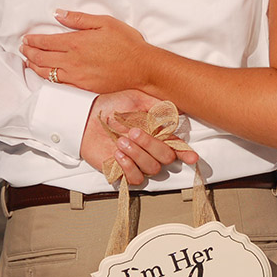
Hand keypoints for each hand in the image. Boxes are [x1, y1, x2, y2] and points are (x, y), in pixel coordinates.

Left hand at [22, 10, 149, 93]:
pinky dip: (49, 79)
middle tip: (24, 49)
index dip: (32, 40)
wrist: (142, 67)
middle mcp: (73, 61)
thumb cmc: (127, 44)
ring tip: (29, 62)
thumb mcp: (104, 22)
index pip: (45, 42)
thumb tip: (59, 14)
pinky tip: (47, 75)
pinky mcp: (85, 87)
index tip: (27, 39)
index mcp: (76, 43)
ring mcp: (78, 77)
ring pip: (48, 73)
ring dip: (35, 67)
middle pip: (42, 58)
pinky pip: (61, 84)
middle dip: (29, 53)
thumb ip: (79, 19)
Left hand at [83, 90, 198, 185]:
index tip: (192, 157)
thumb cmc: (110, 105)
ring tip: (121, 141)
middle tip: (134, 132)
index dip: (186, 153)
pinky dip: (128, 167)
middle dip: (151, 145)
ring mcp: (136, 162)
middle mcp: (149, 150)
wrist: (85, 116)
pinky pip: (134, 179)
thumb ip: (157, 107)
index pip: (176, 146)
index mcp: (156, 134)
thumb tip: (175, 116)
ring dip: (137, 154)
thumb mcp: (136, 98)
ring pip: (151, 168)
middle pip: (166, 158)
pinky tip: (118, 155)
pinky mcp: (121, 172)